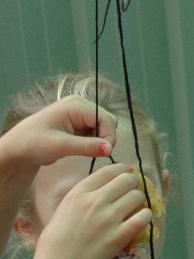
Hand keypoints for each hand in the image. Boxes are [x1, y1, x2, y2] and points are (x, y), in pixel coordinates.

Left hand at [0, 95, 116, 170]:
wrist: (18, 149)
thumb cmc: (33, 143)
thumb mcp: (60, 146)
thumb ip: (87, 146)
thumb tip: (110, 149)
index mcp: (76, 105)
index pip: (106, 118)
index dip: (109, 136)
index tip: (104, 153)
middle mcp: (80, 105)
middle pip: (108, 121)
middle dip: (104, 138)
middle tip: (93, 153)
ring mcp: (80, 114)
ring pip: (104, 128)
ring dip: (99, 141)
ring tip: (83, 150)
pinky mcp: (78, 123)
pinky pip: (96, 132)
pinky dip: (93, 142)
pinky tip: (80, 147)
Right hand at [34, 162, 151, 258]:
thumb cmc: (59, 237)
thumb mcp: (66, 206)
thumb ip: (85, 194)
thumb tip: (106, 183)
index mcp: (80, 192)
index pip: (109, 170)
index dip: (123, 169)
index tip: (128, 172)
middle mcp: (95, 201)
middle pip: (127, 180)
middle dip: (134, 183)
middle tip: (134, 190)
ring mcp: (109, 218)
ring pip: (138, 196)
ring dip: (141, 200)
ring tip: (138, 206)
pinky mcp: (120, 234)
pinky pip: (143, 217)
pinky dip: (146, 215)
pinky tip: (143, 218)